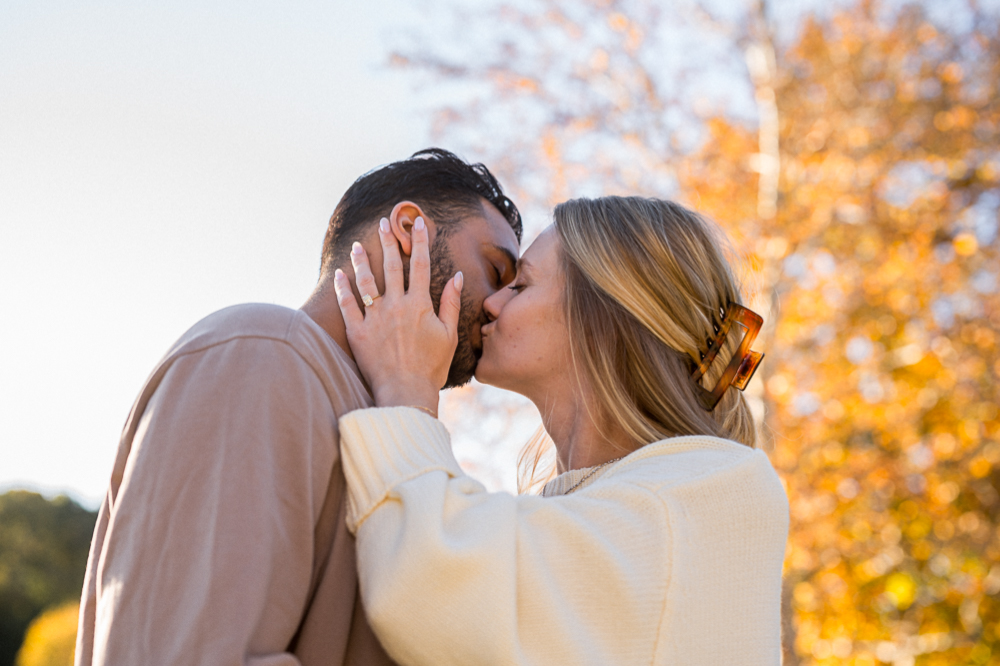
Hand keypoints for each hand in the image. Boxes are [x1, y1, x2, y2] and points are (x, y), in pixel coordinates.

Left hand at [333, 216, 462, 415]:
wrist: (405, 392)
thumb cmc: (431, 367)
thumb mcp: (449, 335)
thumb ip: (451, 304)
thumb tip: (458, 277)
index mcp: (420, 305)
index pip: (421, 265)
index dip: (420, 242)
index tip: (418, 223)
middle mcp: (396, 306)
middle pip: (392, 266)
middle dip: (389, 242)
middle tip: (383, 222)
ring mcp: (375, 318)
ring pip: (366, 282)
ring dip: (361, 261)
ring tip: (358, 245)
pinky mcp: (357, 332)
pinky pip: (347, 305)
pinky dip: (342, 288)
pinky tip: (339, 274)